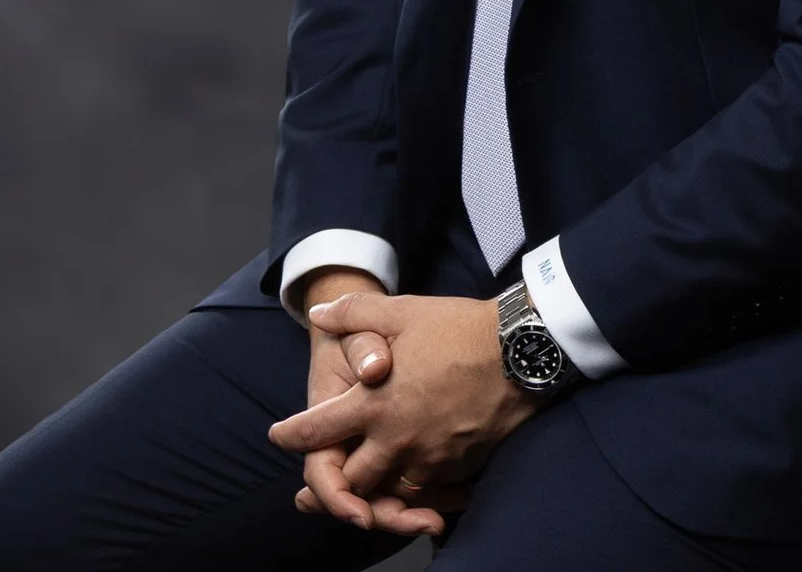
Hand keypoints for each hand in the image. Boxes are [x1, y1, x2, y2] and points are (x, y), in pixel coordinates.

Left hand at [271, 293, 539, 536]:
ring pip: (389, 491)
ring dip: (377, 488)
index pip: (315, 432)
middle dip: (336, 478)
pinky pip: (428, 489)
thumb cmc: (460, 328)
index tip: (280, 436)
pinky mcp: (458, 465)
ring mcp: (429, 457)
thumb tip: (319, 313)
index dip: (291, 436)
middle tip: (327, 471)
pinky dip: (416, 487)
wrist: (521, 349)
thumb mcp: (402, 311)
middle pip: (351, 478)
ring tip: (370, 482)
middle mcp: (395, 439)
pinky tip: (415, 474)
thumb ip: (354, 313)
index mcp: (374, 404)